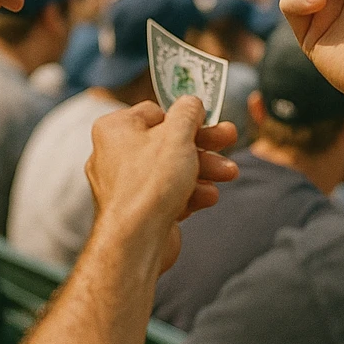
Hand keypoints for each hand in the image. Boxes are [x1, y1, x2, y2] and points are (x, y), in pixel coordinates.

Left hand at [86, 98, 237, 272]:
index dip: (184, 117)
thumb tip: (191, 103)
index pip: (155, 112)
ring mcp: (126, 184)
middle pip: (167, 142)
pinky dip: (189, 193)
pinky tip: (208, 196)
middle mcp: (114, 154)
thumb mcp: (177, 135)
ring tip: (229, 173)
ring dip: (203, 170)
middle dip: (203, 144)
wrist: (136, 240)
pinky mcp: (138, 210)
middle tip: (229, 139)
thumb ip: (188, 112)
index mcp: (115, 128)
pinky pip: (167, 194)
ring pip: (171, 169)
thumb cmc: (149, 183)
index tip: (208, 120)